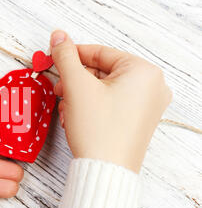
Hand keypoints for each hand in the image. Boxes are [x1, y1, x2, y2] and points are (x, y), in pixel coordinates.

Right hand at [51, 30, 171, 171]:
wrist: (105, 172)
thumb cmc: (98, 131)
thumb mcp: (77, 86)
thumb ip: (65, 56)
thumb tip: (58, 35)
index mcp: (144, 71)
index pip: (100, 53)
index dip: (72, 55)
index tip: (54, 57)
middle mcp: (152, 86)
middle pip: (102, 72)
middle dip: (75, 82)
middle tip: (59, 89)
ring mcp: (148, 106)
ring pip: (104, 89)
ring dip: (80, 96)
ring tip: (67, 110)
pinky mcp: (138, 121)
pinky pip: (111, 103)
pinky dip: (91, 107)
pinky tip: (77, 119)